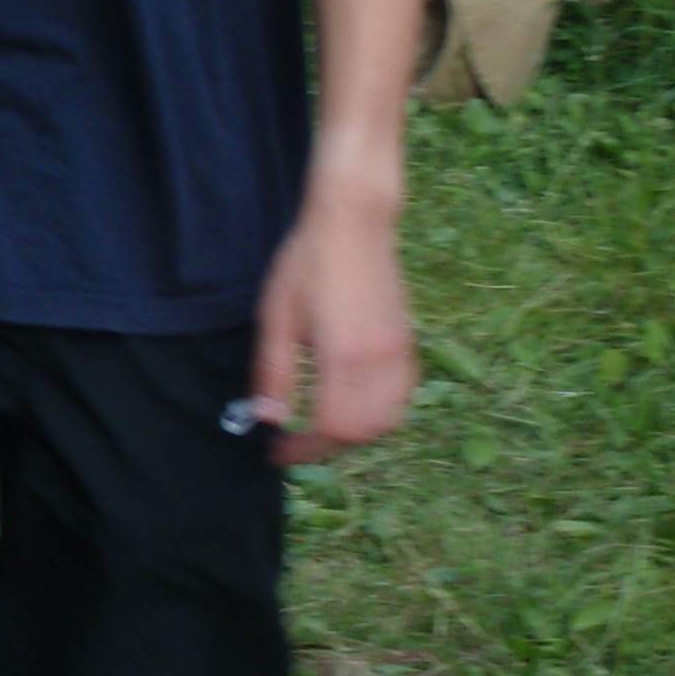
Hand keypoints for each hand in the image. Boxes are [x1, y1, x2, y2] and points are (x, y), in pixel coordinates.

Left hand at [248, 185, 415, 467]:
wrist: (355, 224)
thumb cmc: (308, 265)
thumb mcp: (276, 318)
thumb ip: (272, 373)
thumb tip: (267, 420)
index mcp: (343, 357)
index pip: (332, 429)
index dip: (303, 451)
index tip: (277, 452)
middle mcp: (379, 361)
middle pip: (362, 433)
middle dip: (326, 447)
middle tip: (294, 442)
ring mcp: (399, 352)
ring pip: (387, 420)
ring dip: (355, 434)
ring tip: (321, 426)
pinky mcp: (407, 342)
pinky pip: (402, 396)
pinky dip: (380, 413)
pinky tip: (353, 402)